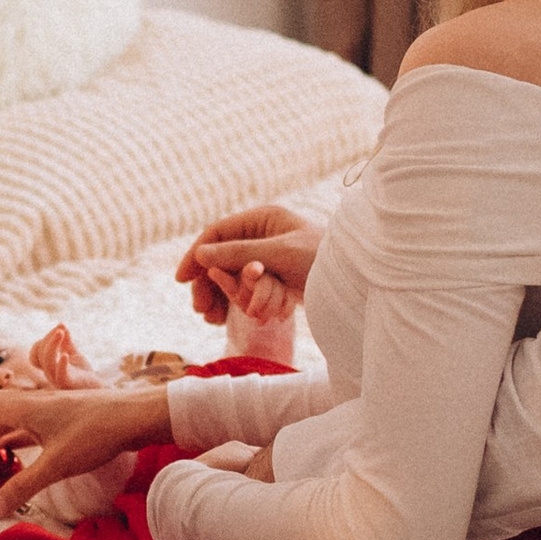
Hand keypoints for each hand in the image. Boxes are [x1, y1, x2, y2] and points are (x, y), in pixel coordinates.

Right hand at [0, 382, 172, 521]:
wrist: (136, 416)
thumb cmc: (98, 434)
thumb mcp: (58, 465)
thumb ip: (24, 485)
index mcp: (24, 406)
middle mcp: (31, 403)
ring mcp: (47, 410)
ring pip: (5, 418)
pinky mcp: (61, 419)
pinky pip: (24, 426)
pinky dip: (9, 438)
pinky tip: (8, 452)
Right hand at [177, 202, 322, 328]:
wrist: (358, 281)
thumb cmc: (324, 258)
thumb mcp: (279, 254)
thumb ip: (239, 253)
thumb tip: (200, 255)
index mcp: (262, 219)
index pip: (217, 233)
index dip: (196, 255)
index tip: (181, 280)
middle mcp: (263, 236)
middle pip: (222, 258)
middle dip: (210, 284)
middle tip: (201, 311)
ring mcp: (269, 258)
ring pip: (234, 277)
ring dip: (224, 298)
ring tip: (214, 320)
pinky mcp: (277, 278)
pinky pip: (249, 290)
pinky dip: (241, 303)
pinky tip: (233, 319)